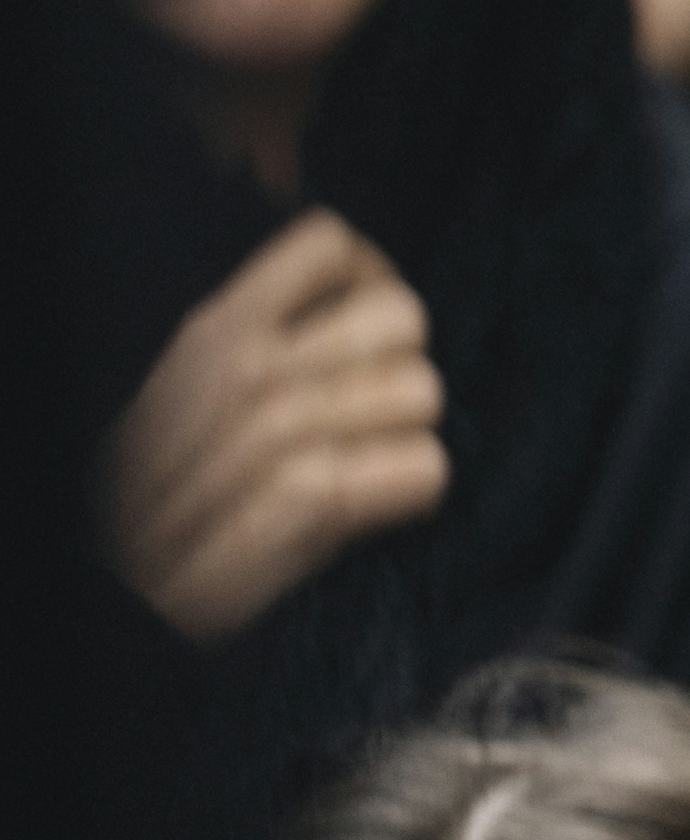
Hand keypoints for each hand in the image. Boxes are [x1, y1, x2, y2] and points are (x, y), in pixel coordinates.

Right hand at [104, 210, 447, 644]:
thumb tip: (358, 306)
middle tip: (370, 415)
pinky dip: (411, 490)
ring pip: (421, 391)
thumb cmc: (156, 496)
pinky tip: (378, 506)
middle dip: (401, 366)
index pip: (328, 245)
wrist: (116, 594)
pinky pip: (422, 468)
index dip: (369, 281)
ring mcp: (273, 432)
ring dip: (408, 433)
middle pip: (402, 316)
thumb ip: (263, 347)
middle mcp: (245, 368)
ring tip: (367, 465)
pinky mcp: (307, 503)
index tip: (366, 330)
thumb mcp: (186, 394)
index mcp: (213, 331)